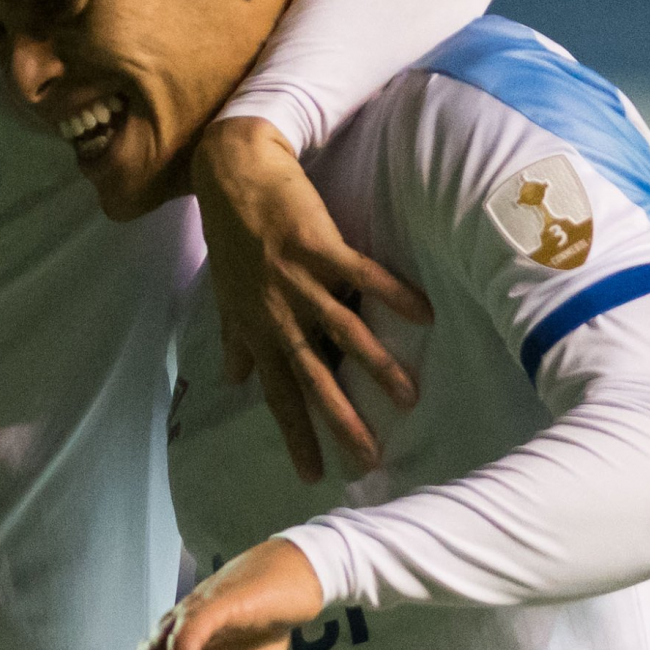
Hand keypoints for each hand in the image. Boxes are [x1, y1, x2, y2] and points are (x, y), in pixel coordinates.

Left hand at [195, 118, 433, 482]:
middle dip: (341, 420)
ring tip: (408, 398)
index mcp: (257, 329)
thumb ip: (234, 339)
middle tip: (368, 458)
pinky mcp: (318, 245)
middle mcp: (277, 313)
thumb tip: (232, 380)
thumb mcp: (227, 295)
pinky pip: (360, 276)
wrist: (231, 172)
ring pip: (343, 333)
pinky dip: (392, 294)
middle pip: (313, 377)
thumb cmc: (231, 234)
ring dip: (377, 367)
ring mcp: (297, 281)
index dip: (296, 435)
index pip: (279, 395)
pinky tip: (422, 314)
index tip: (314, 476)